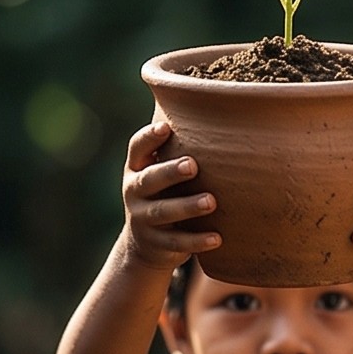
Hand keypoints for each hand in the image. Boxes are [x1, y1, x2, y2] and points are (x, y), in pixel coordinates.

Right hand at [120, 122, 220, 269]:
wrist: (146, 244)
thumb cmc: (165, 193)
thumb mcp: (162, 171)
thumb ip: (179, 149)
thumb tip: (218, 109)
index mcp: (136, 168)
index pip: (137, 148)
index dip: (149, 138)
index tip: (165, 128)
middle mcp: (134, 191)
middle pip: (150, 179)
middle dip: (170, 172)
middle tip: (193, 165)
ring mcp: (142, 219)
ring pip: (163, 212)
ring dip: (187, 206)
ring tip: (211, 202)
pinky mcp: (155, 244)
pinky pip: (176, 242)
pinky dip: (197, 241)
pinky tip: (217, 238)